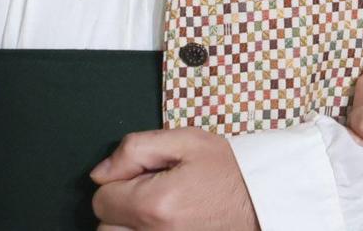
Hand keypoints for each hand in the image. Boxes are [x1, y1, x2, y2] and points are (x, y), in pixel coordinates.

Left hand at [90, 128, 256, 230]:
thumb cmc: (228, 169)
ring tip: (156, 210)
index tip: (142, 176)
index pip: (102, 199)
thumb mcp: (186, 141)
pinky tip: (160, 223)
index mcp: (155, 203)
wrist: (262, 200)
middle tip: (149, 193)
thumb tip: (101, 172)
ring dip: (129, 225)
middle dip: (120, 207)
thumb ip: (136, 149)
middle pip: (106, 227)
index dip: (118, 182)